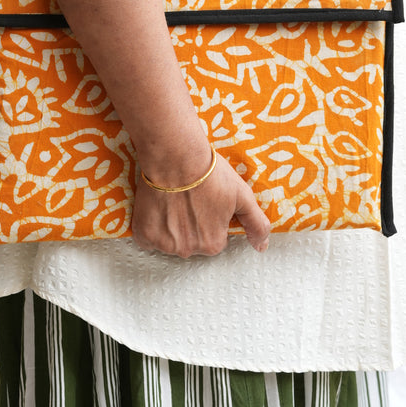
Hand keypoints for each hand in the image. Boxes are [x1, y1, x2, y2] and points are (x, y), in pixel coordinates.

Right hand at [131, 154, 270, 257]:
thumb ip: (256, 224)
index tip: (205, 202)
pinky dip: (151, 226)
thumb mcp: (242, 196)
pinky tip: (158, 207)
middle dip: (191, 225)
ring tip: (174, 201)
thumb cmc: (210, 174)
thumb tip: (262, 247)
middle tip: (189, 199)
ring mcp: (164, 244)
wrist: (176, 157)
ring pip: (169, 240)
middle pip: (191, 242)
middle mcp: (188, 250)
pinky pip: (147, 238)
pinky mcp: (143, 234)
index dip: (211, 219)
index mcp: (213, 244)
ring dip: (171, 226)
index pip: (215, 239)